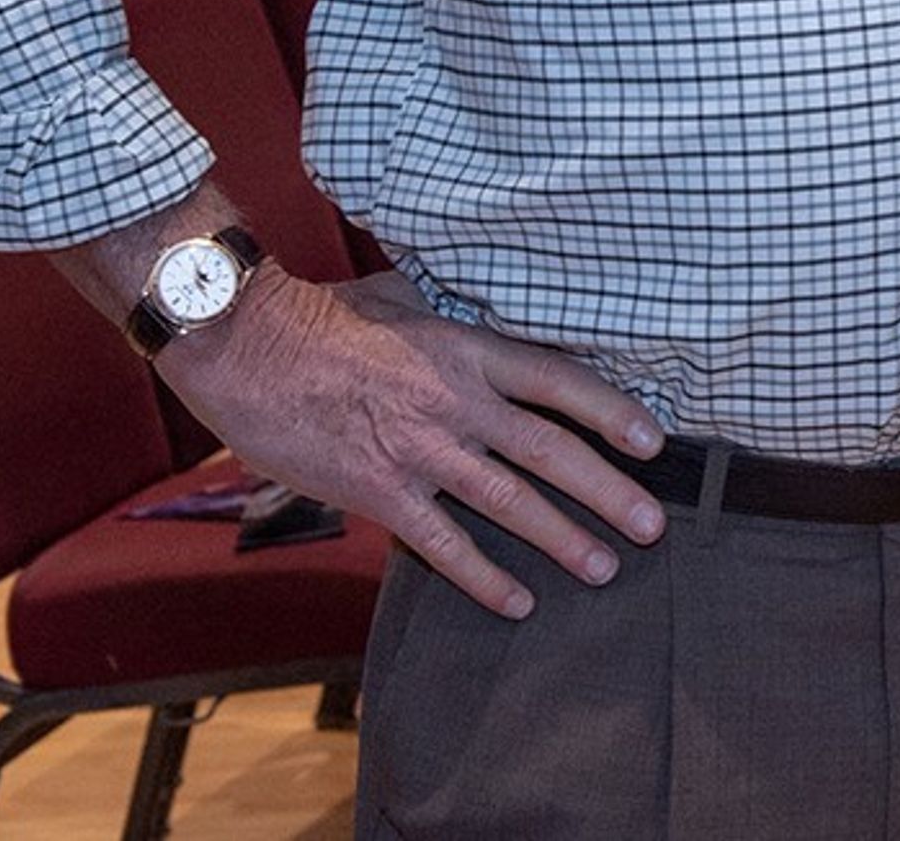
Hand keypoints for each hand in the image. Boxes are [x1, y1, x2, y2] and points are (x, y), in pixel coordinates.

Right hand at [158, 266, 666, 616]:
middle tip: (654, 526)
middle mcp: (457, 403)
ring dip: (563, 539)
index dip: (613, 413)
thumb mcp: (406, 298)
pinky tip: (516, 602)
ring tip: (605, 568)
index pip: (561, 382)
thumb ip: (453, 318)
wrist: (245, 345)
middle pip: (551, 452)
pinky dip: (482, 575)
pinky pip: (441, 543)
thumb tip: (486, 311)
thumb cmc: (324, 316)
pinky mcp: (378, 490)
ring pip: (509, 502)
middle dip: (609, 493)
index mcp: (469, 351)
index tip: (654, 443)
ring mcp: (420, 450)